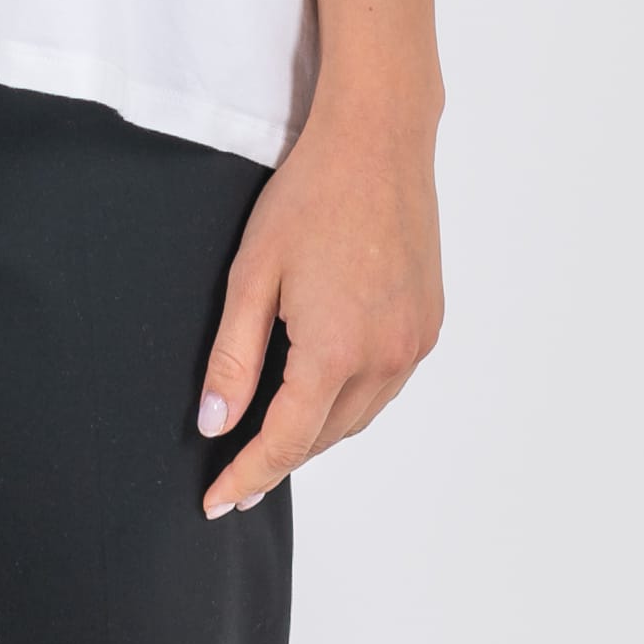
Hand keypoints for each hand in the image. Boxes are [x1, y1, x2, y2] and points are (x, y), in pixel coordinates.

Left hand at [194, 99, 442, 515]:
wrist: (378, 140)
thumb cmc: (309, 196)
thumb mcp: (252, 273)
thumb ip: (232, 358)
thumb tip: (215, 425)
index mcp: (336, 350)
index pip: (287, 442)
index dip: (248, 475)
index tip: (217, 503)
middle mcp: (386, 358)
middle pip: (325, 434)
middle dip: (280, 453)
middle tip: (236, 462)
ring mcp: (415, 343)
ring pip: (360, 415)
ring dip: (319, 426)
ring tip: (277, 424)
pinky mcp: (429, 325)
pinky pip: (387, 383)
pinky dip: (353, 394)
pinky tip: (326, 378)